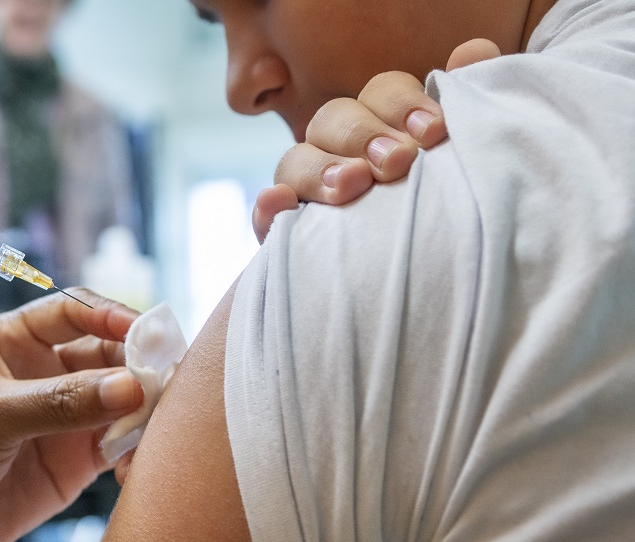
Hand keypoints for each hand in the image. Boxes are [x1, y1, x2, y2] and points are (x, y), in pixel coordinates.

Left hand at [0, 291, 144, 541]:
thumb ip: (57, 403)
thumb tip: (130, 386)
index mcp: (9, 342)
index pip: (73, 311)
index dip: (111, 316)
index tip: (143, 334)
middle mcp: (41, 373)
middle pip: (109, 352)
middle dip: (140, 363)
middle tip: (164, 382)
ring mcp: (62, 419)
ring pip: (123, 398)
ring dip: (147, 407)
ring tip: (161, 425)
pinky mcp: (73, 463)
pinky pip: (121, 445)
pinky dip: (138, 449)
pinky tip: (136, 463)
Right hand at [252, 38, 501, 242]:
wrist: (434, 294)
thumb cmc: (453, 218)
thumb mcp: (465, 163)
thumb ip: (467, 105)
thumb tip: (473, 50)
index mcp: (385, 127)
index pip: (382, 93)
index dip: (403, 104)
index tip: (434, 133)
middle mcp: (342, 152)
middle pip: (334, 118)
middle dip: (365, 136)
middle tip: (398, 163)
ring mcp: (308, 193)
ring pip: (295, 160)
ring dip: (321, 167)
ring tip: (351, 186)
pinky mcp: (286, 236)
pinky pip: (266, 216)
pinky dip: (268, 208)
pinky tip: (279, 204)